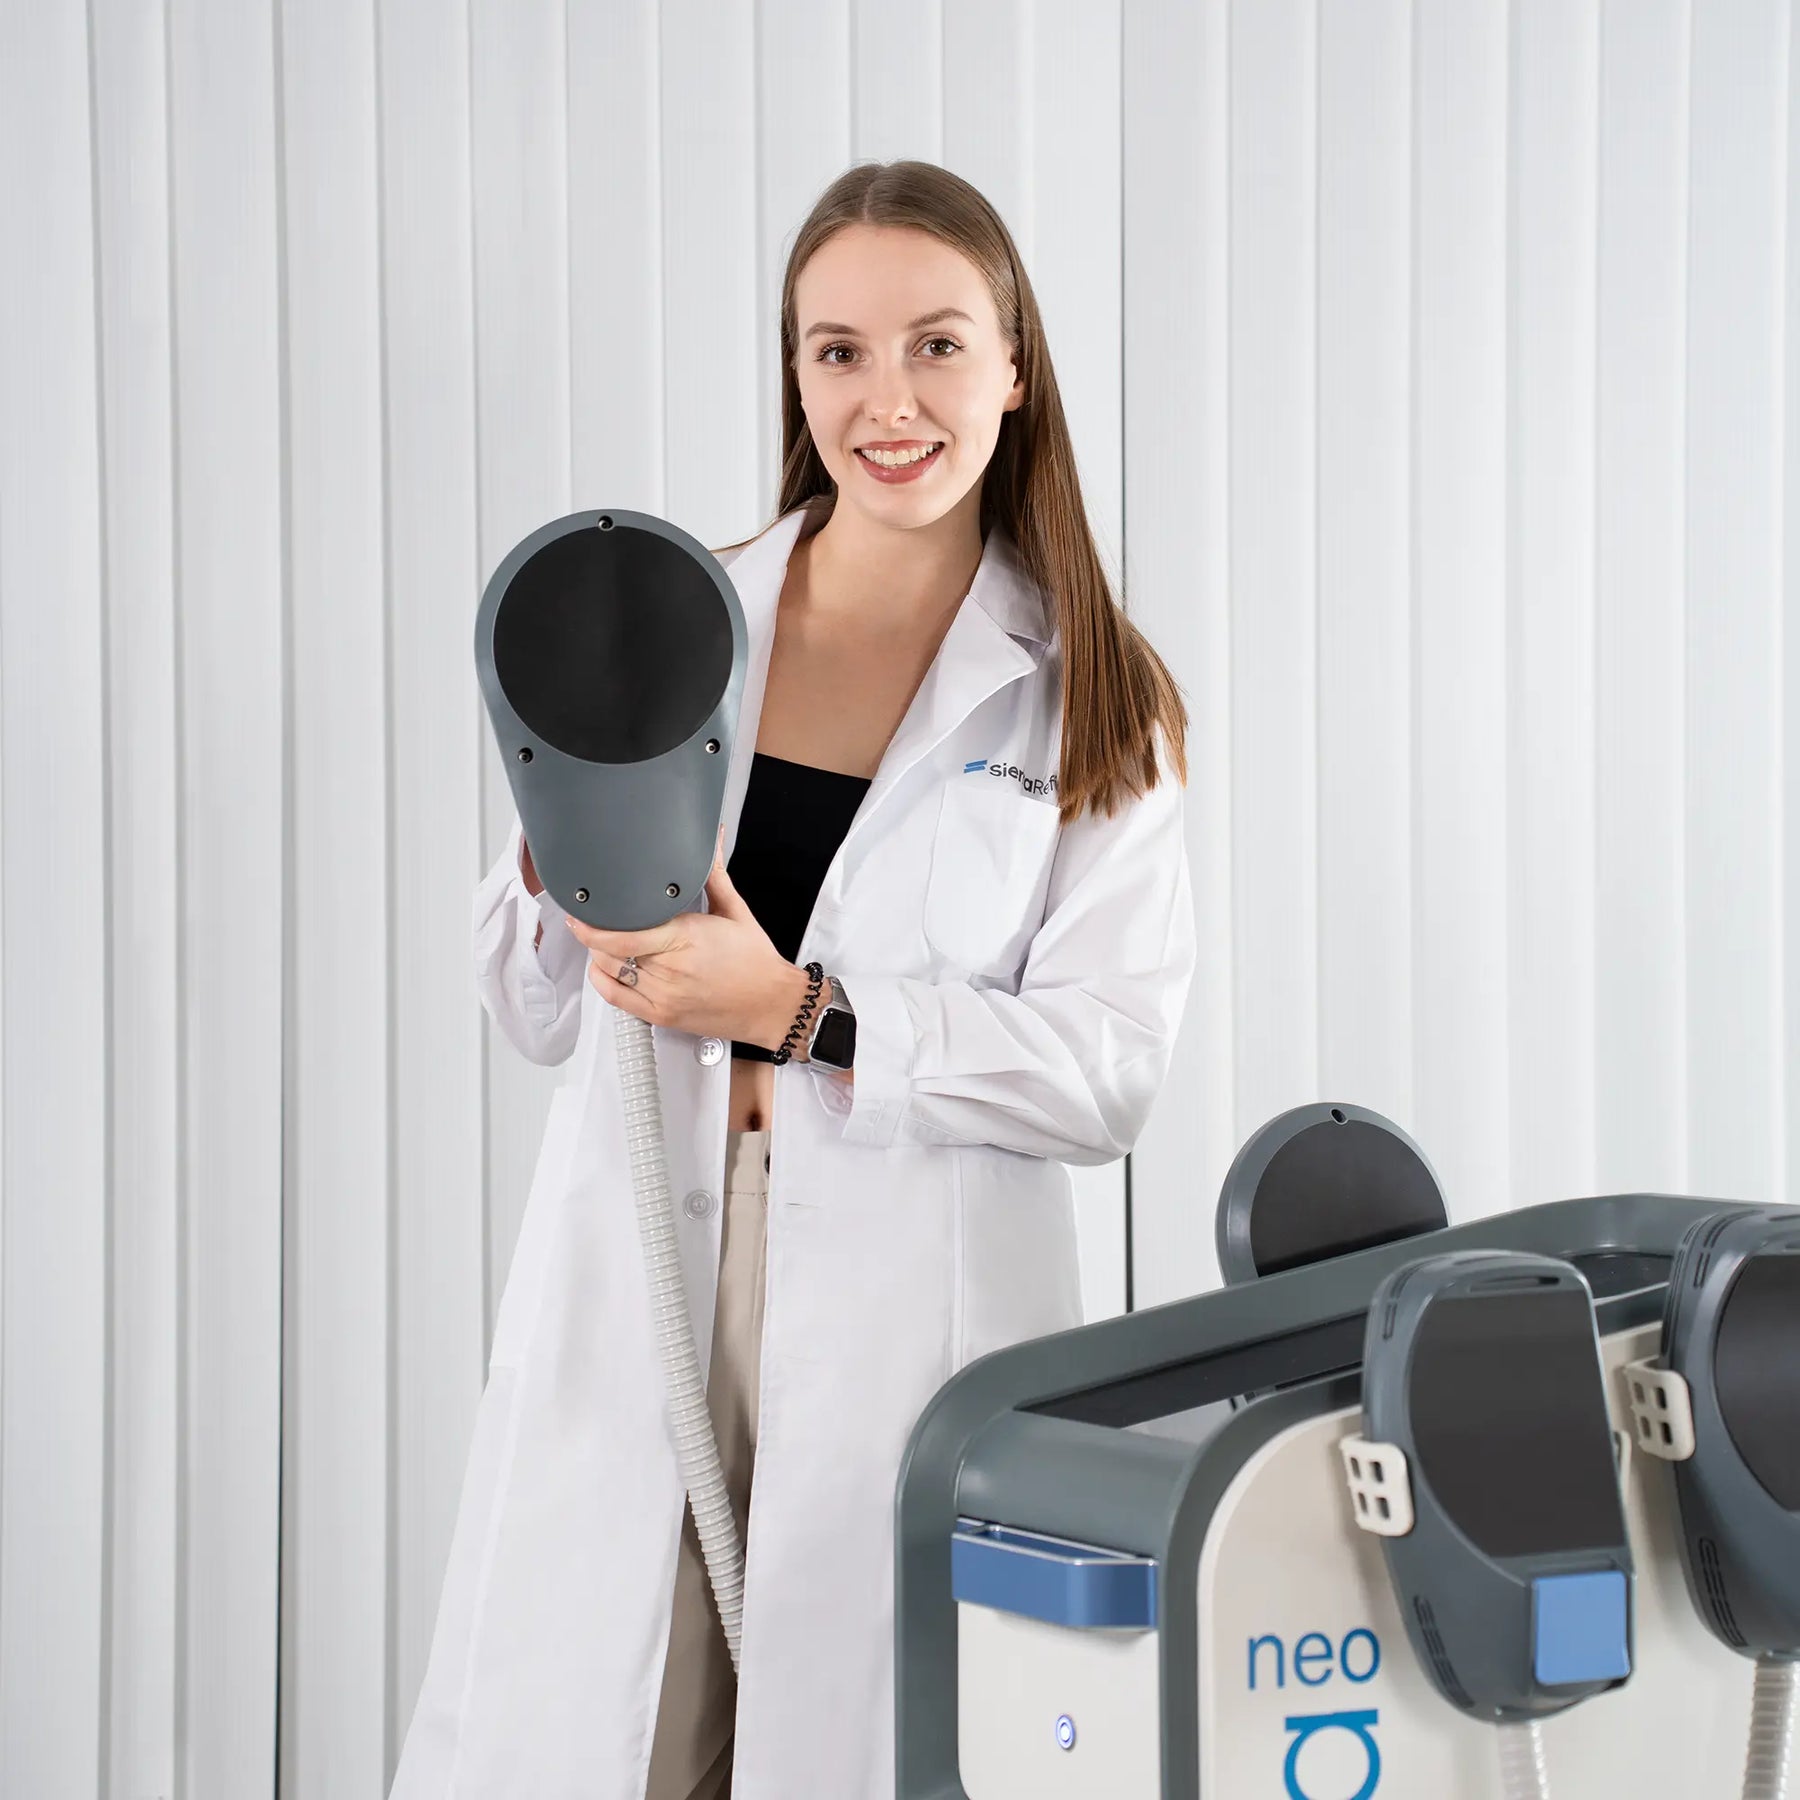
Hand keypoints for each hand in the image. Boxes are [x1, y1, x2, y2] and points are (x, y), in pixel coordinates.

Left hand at [566, 826, 813, 1052]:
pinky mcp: (661, 1015)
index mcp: (685, 938)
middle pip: (611, 948)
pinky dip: (602, 979)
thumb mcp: (735, 911)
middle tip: (596, 916)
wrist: (771, 1004)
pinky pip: (615, 998)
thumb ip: (713, 875)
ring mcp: (663, 995)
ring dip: (600, 952)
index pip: (624, 932)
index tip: (583, 907)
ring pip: (609, 970)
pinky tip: (605, 966)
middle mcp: (670, 969)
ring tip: (605, 938)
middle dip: (597, 930)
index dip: (595, 921)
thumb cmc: (755, 961)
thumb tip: (712, 839)